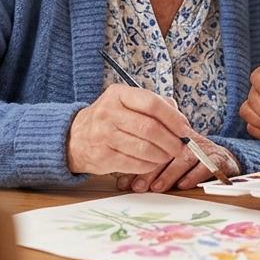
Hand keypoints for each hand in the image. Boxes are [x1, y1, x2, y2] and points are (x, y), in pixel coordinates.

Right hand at [67, 84, 192, 175]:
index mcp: (118, 94)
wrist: (74, 137)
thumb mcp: (125, 102)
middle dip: (171, 141)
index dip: (173, 118)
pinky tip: (153, 162)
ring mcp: (103, 135)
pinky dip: (149, 165)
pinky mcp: (103, 157)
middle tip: (181, 147)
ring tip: (168, 155)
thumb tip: (180, 120)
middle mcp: (108, 113)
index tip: (185, 129)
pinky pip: (134, 164)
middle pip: (150, 128)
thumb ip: (153, 105)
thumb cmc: (108, 119)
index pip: (151, 103)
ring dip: (162, 155)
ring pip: (144, 148)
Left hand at [115, 134, 239, 192]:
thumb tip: (120, 183)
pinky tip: (182, 185)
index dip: (136, 160)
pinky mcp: (219, 159)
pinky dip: (194, 175)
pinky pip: (207, 165)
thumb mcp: (165, 162)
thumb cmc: (187, 162)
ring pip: (184, 158)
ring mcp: (203, 148)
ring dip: (169, 174)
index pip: (151, 142)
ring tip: (157, 187)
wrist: (222, 160)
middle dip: (150, 170)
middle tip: (138, 186)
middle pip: (166, 150)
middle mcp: (186, 139)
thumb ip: (144, 168)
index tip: (124, 180)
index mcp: (170, 135)